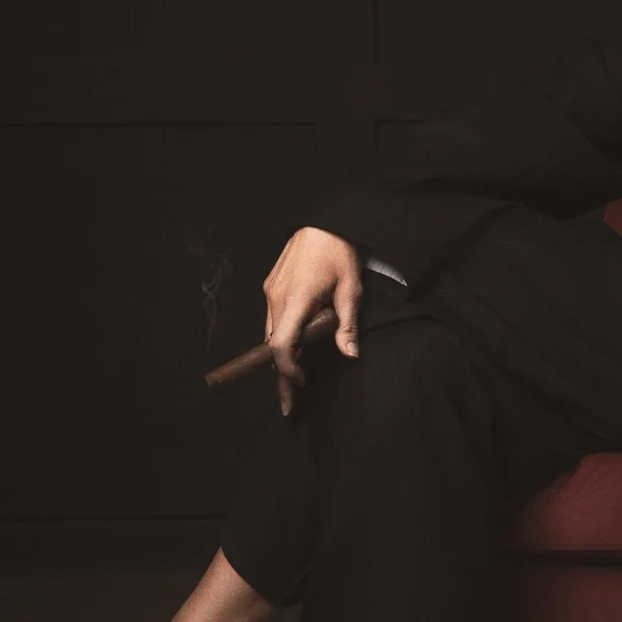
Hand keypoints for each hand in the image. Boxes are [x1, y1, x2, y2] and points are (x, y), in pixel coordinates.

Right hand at [261, 227, 361, 415]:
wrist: (325, 221)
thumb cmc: (340, 252)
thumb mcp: (351, 290)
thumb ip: (347, 325)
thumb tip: (350, 355)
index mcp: (296, 299)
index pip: (281, 345)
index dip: (288, 369)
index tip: (300, 383)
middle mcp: (277, 296)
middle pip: (273, 344)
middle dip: (281, 372)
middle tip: (290, 400)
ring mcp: (271, 290)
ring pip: (271, 332)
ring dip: (283, 353)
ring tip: (295, 375)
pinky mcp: (271, 285)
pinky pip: (273, 317)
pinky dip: (282, 334)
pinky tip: (296, 343)